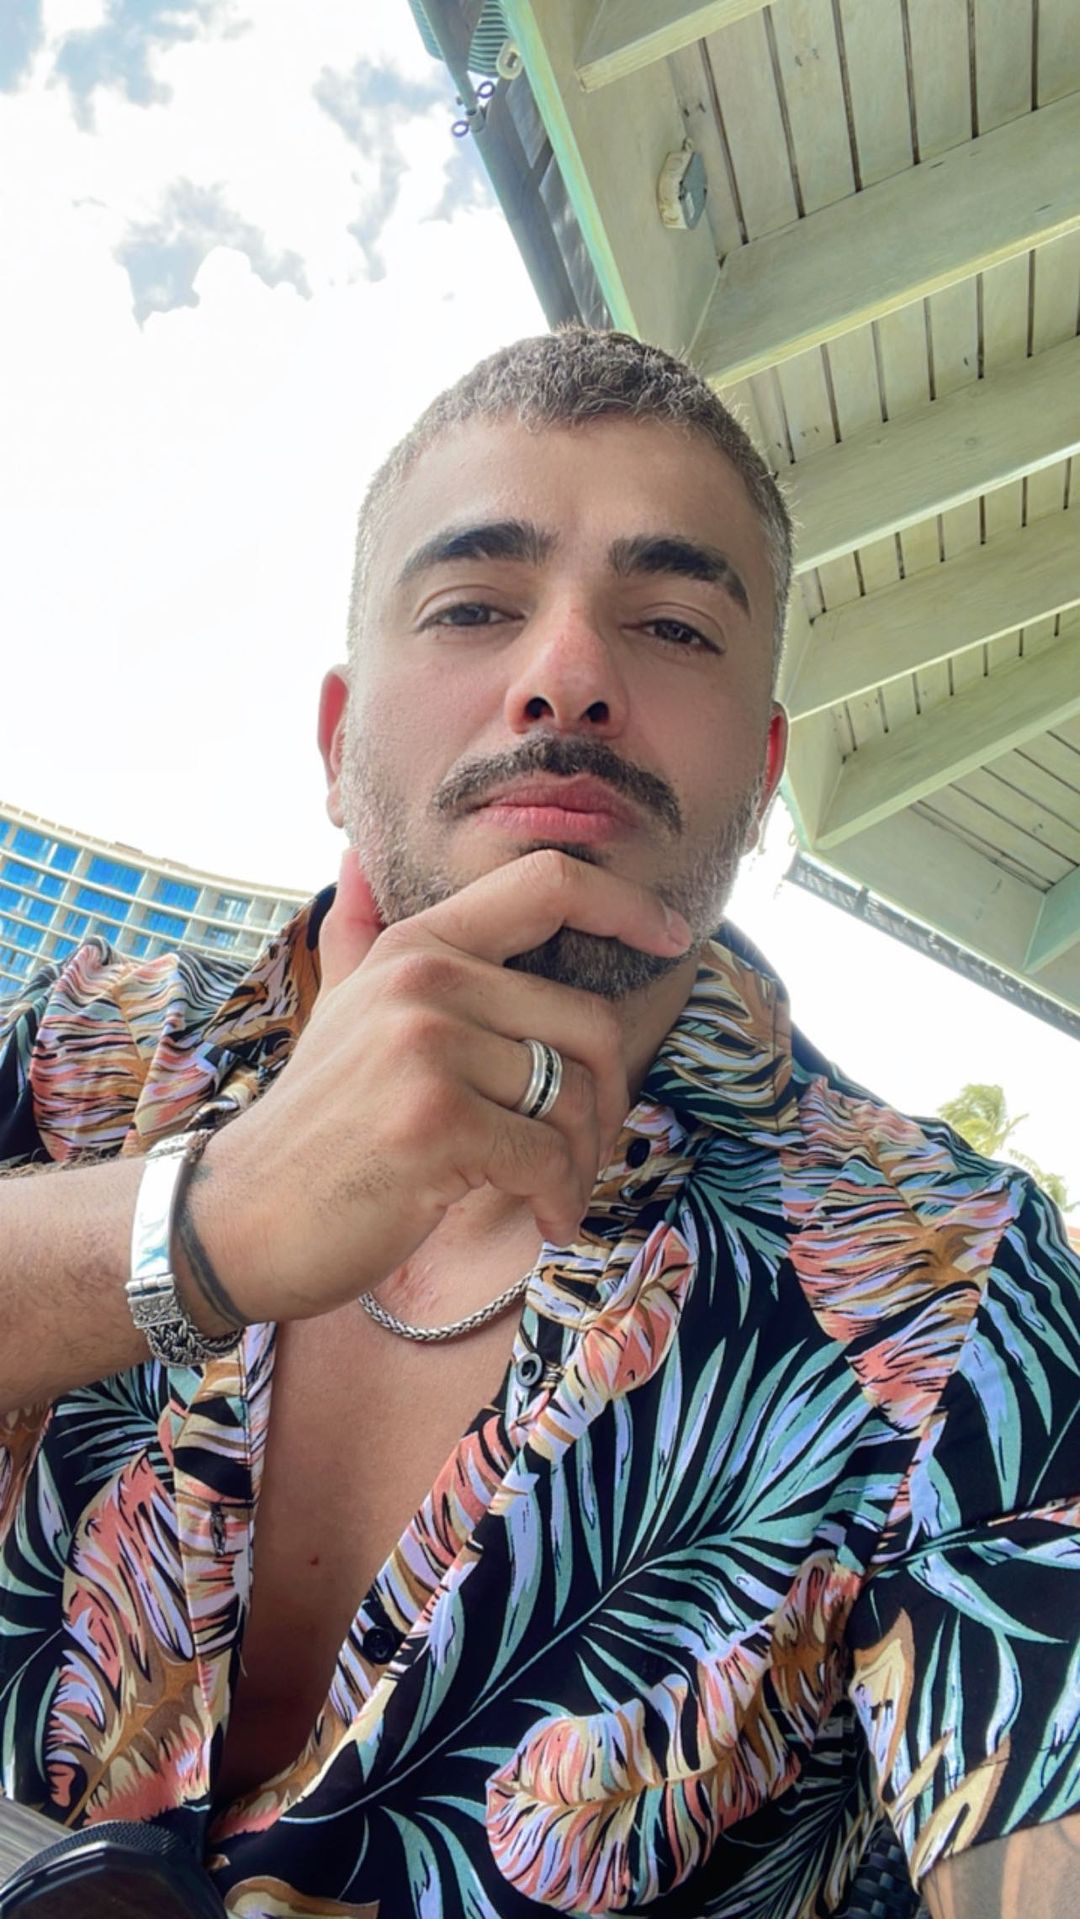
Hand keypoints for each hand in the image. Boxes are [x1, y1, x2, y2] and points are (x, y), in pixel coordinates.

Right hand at [188, 847, 690, 1326]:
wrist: (240, 1220)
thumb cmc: (315, 1125)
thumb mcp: (337, 1010)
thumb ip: (358, 933)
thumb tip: (352, 856)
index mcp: (416, 946)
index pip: (548, 883)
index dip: (624, 903)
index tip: (671, 937)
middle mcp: (424, 981)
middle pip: (590, 1024)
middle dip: (606, 1104)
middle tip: (581, 1156)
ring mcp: (427, 1049)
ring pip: (576, 1098)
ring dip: (582, 1164)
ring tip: (553, 1194)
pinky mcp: (435, 1123)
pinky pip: (549, 1157)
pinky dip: (559, 1200)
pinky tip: (540, 1220)